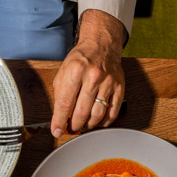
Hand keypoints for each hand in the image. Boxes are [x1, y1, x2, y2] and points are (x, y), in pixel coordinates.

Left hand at [51, 9, 124, 136]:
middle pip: (82, 111)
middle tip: (71, 129)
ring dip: (88, 125)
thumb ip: (60, 94)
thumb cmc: (81, 59)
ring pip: (97, 115)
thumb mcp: (64, 72)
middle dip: (74, 125)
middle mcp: (93, 76)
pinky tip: (97, 122)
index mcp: (76, 70)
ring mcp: (108, 82)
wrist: (101, 45)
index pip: (65, 103)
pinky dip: (103, 122)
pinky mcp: (119, 87)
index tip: (57, 131)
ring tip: (83, 125)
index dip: (59, 120)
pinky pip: (112, 112)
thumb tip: (58, 118)